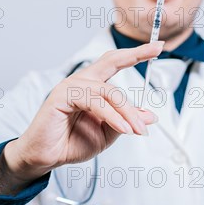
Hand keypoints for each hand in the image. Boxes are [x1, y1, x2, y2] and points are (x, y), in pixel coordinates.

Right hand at [0, 42, 162, 194]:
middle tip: (156, 50)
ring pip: (109, 91)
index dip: (136, 53)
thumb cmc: (72, 143)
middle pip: (111, 61)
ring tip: (137, 130)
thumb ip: (127, 120)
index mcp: (93, 86)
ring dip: (127, 112)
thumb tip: (150, 116)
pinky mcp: (62, 96)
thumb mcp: (109, 133)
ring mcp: (71, 86)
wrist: (46, 157)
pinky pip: (95, 102)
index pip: (115, 62)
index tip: (157, 47)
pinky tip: (123, 128)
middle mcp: (82, 81)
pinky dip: (112, 116)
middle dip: (135, 54)